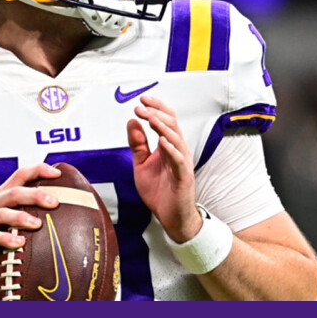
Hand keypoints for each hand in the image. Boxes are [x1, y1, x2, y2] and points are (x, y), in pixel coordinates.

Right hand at [0, 163, 60, 276]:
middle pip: (14, 193)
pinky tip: (19, 243)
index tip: (57, 174)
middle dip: (35, 195)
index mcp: (2, 195)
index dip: (38, 170)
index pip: (20, 175)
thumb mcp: (7, 217)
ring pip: (3, 213)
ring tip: (37, 224)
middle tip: (54, 202)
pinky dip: (6, 239)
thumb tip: (60, 209)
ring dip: (21, 217)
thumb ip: (26, 210)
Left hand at [127, 95, 201, 242]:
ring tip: (150, 118)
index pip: (165, 120)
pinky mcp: (184, 177)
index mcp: (168, 146)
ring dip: (162, 127)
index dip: (156, 108)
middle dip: (155, 113)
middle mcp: (177, 151)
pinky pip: (179, 160)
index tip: (141, 100)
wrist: (171, 217)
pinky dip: (171, 150)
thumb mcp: (141, 165)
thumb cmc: (160, 191)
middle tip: (140, 107)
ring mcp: (182, 163)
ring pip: (176, 139)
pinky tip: (162, 142)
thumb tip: (132, 122)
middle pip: (171, 125)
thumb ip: (137, 145)